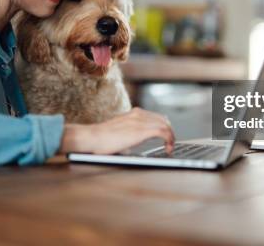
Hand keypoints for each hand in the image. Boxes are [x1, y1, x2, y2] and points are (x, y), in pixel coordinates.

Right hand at [59, 107, 174, 154]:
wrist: (92, 137)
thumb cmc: (100, 140)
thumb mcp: (117, 133)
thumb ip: (126, 136)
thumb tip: (129, 148)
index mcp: (133, 113)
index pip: (155, 116)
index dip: (164, 127)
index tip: (165, 138)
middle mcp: (138, 114)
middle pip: (163, 119)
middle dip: (169, 132)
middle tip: (170, 144)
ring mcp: (140, 121)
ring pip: (165, 125)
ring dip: (171, 137)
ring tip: (170, 148)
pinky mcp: (141, 130)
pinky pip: (163, 132)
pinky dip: (169, 140)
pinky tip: (168, 149)